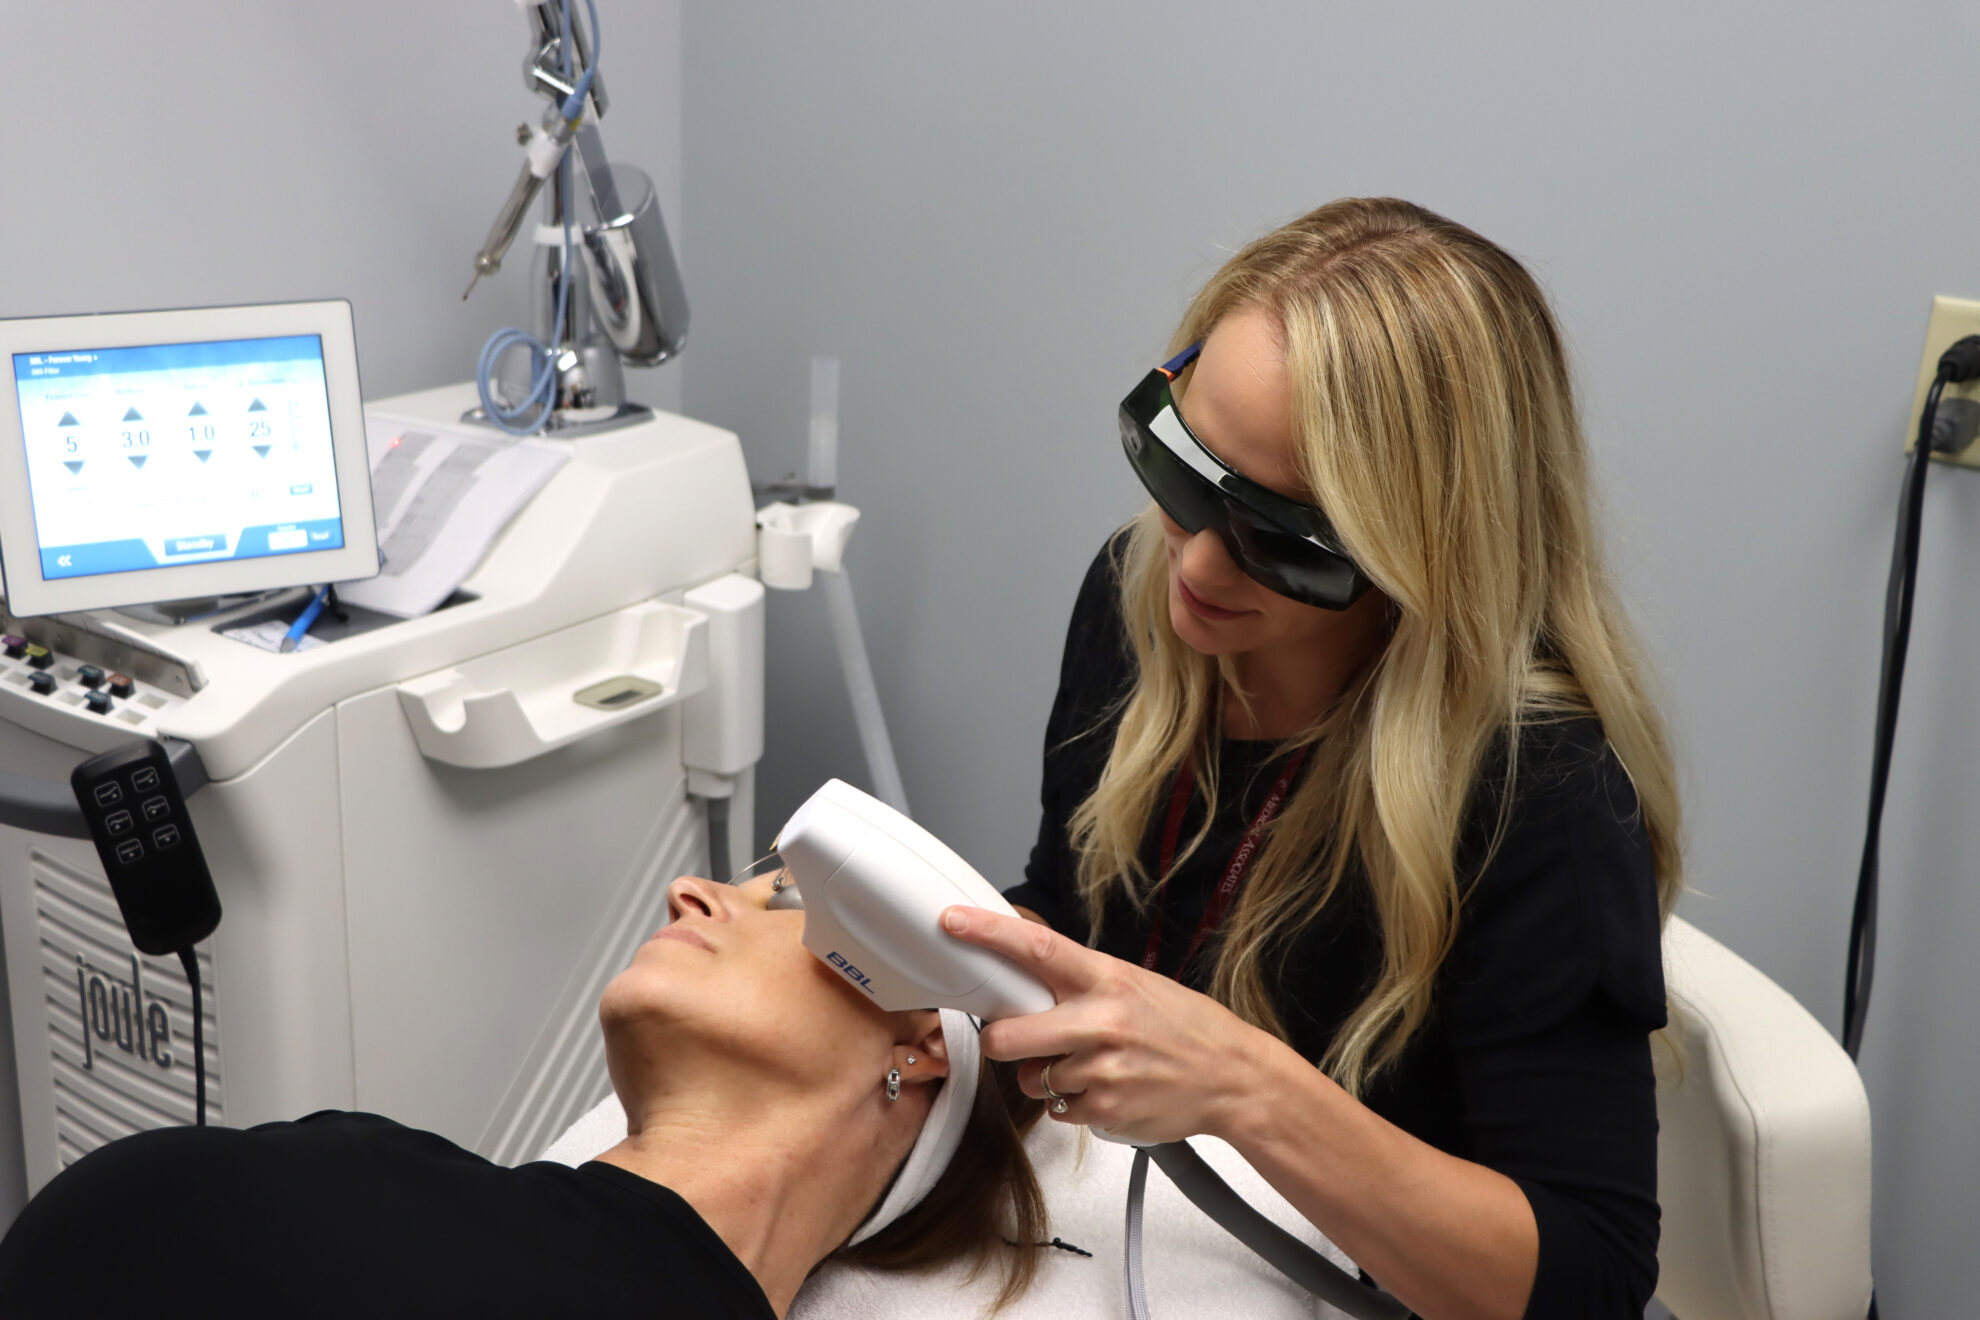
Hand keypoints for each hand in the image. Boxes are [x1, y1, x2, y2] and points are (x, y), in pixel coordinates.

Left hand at [941, 904, 1274, 1144]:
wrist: (1235, 1078)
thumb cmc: (1185, 1028)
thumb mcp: (1135, 985)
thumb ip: (1080, 983)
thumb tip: (1025, 977)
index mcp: (1107, 980)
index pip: (1037, 948)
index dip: (988, 933)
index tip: (953, 921)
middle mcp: (1101, 1022)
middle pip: (1007, 1035)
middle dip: (1002, 1040)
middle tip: (1016, 1038)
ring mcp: (1102, 1070)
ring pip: (1030, 1078)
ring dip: (1045, 1076)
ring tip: (1089, 1066)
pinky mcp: (1105, 1112)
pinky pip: (1056, 1109)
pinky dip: (1070, 1103)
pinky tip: (1104, 1089)